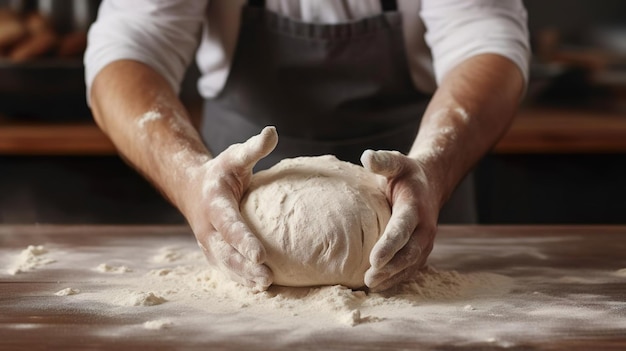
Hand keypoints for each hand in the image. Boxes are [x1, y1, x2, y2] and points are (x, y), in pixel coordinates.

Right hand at [184, 127, 277, 290]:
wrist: (194, 188)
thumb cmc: (222, 171)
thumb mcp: (234, 156)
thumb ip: (253, 148)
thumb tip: (272, 132)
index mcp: (214, 203)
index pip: (229, 224)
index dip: (243, 240)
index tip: (260, 253)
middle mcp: (208, 227)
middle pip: (225, 252)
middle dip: (244, 267)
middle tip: (267, 277)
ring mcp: (209, 243)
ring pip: (225, 265)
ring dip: (244, 277)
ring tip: (266, 286)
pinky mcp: (214, 253)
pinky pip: (226, 269)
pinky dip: (241, 280)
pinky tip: (260, 288)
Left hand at [360, 149, 439, 291]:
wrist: (429, 185)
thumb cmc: (406, 175)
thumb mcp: (397, 163)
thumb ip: (384, 161)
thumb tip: (366, 156)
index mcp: (415, 208)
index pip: (402, 229)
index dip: (389, 245)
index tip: (374, 259)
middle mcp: (424, 228)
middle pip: (408, 253)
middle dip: (390, 268)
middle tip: (368, 278)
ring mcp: (425, 243)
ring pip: (410, 265)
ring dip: (392, 277)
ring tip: (371, 286)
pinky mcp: (421, 252)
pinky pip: (410, 269)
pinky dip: (397, 279)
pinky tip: (379, 287)